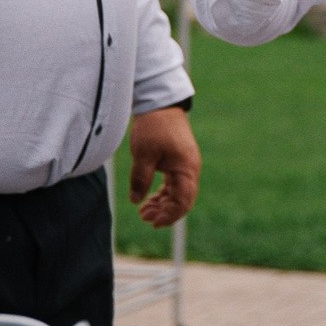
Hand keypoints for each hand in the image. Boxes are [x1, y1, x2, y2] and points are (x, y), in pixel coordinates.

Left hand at [125, 103, 198, 227]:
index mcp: (186, 168)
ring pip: (176, 192)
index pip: (183, 201)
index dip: (169, 215)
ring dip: (162, 203)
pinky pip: (173, 183)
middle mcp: (189, 169)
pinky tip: (148, 199)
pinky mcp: (177, 161)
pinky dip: (162, 193)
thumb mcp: (143, 155)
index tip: (152, 222)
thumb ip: (140, 179)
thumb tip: (136, 201)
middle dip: (164, 211)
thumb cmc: (153, 126)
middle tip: (143, 217)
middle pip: (181, 200)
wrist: (159, 103)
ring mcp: (184, 165)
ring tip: (143, 210)